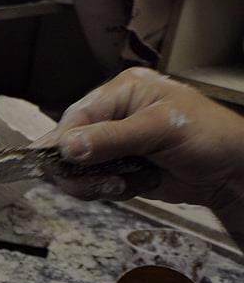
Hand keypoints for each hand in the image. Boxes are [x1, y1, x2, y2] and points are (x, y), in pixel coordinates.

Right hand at [37, 67, 243, 210]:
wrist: (232, 172)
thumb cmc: (210, 136)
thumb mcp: (160, 129)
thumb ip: (112, 138)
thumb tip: (68, 147)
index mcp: (122, 92)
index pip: (77, 115)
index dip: (62, 141)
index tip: (57, 164)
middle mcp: (113, 116)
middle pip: (70, 145)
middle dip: (83, 168)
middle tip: (106, 181)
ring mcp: (114, 145)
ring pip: (79, 169)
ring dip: (98, 182)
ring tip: (124, 183)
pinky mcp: (118, 169)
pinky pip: (95, 184)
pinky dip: (112, 190)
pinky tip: (137, 183)